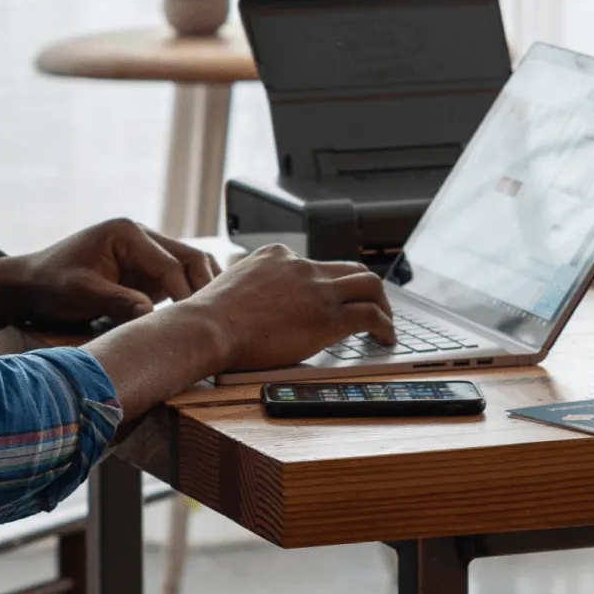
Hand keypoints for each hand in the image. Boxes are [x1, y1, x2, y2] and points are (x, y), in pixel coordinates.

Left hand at [0, 218, 221, 329]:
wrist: (32, 283)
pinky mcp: (148, 273)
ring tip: (214, 322)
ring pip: (191, 268)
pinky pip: (179, 281)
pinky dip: (192, 296)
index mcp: (128, 234)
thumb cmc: (52, 283)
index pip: (169, 263)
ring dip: (203, 290)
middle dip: (204, 287)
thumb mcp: (80, 292)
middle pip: (190, 258)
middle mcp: (143, 238)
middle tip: (214, 322)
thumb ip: (115, 300)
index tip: (191, 323)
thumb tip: (149, 313)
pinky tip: (199, 319)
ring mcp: (148, 255)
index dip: (184, 293)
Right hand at [174, 244, 394, 371]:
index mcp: (277, 256)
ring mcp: (317, 290)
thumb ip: (253, 287)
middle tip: (372, 306)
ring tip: (385, 323)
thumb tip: (257, 306)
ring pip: (369, 285)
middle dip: (365, 288)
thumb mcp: (232, 285)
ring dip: (382, 304)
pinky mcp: (327, 318)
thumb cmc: (209, 317)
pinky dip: (385, 325)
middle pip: (350, 268)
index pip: (316, 265)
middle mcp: (301, 266)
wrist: (207, 327)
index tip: (332, 300)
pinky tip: (385, 337)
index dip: (329, 285)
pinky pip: (370, 316)